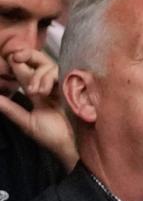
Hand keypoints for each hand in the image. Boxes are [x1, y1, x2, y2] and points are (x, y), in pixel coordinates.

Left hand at [0, 49, 76, 168]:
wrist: (73, 145)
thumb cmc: (52, 137)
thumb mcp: (27, 122)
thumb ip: (10, 108)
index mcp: (37, 93)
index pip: (25, 71)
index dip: (17, 62)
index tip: (10, 59)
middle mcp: (50, 86)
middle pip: (39, 61)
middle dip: (27, 55)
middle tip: (16, 58)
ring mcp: (63, 85)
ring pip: (48, 66)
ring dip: (38, 76)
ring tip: (36, 93)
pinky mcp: (74, 86)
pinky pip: (59, 73)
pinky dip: (49, 78)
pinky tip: (45, 92)